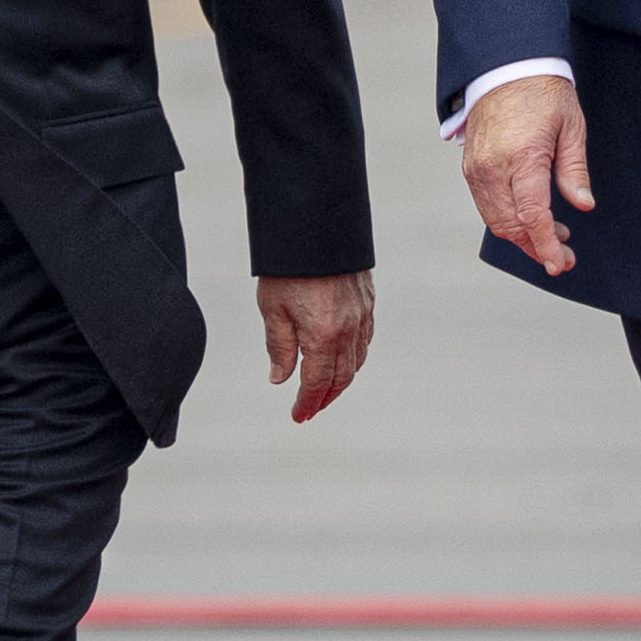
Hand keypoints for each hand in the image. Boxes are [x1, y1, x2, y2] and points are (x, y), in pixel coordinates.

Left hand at [256, 272, 376, 421]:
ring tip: (326, 390)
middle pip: (341, 377)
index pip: (317, 383)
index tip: (298, 416)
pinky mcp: (367, 300)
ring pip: (357, 360)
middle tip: (311, 409)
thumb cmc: (289, 266)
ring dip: (342, 380)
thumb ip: (278, 347)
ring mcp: (362, 315)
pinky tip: (344, 358)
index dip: (307, 403)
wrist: (316, 224)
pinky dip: (356, 357)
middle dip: (325, 398)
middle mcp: (347, 330)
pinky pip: (366, 339)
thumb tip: (280, 378)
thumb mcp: (273, 309)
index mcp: (322, 337)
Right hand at [459, 73, 592, 278]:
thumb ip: (574, 170)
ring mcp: (477, 169)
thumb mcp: (571, 127)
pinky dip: (507, 220)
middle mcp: (492, 167)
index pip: (532, 216)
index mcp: (521, 156)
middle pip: (511, 226)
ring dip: (522, 237)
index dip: (546, 246)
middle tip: (565, 256)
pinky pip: (486, 206)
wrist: (506, 66)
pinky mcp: (471, 169)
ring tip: (553, 235)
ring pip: (496, 221)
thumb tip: (583, 205)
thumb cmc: (543, 92)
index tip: (560, 264)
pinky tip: (530, 218)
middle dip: (537, 248)